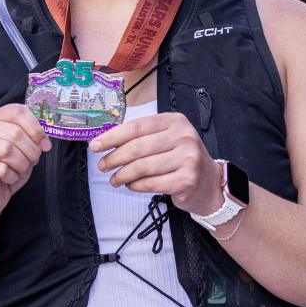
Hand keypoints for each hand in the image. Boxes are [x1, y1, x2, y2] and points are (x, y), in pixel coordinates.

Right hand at [0, 104, 50, 219]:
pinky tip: (9, 178)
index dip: (36, 128)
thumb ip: (30, 137)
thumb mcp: (21, 149)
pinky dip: (12, 176)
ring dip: (22, 164)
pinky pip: (1, 169)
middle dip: (31, 150)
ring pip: (7, 150)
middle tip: (33, 161)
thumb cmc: (5, 169)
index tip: (45, 144)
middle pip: (14, 132)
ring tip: (21, 170)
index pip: (17, 112)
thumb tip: (44, 140)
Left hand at [90, 112, 223, 215]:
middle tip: (103, 165)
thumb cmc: (182, 158)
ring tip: (115, 179)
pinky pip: (151, 183)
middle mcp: (183, 136)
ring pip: (141, 167)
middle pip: (137, 148)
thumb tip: (108, 140)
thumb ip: (143, 136)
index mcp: (175, 121)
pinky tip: (131, 185)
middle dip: (114, 158)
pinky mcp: (186, 180)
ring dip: (122, 175)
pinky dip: (135, 186)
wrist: (209, 182)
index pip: (136, 127)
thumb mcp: (167, 138)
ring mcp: (187, 158)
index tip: (96, 145)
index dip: (112, 137)